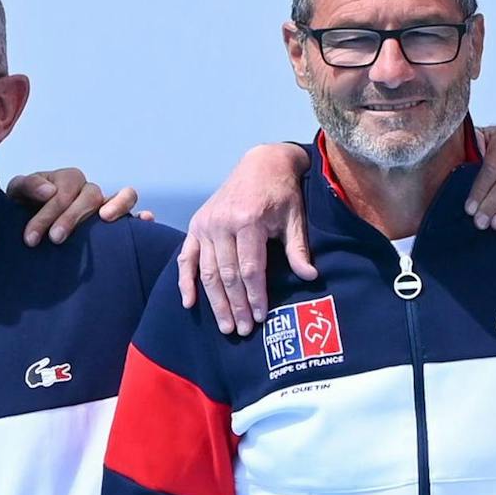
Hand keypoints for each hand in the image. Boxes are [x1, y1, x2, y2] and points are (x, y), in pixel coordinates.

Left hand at [3, 167, 142, 244]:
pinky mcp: (116, 223)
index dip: (46, 214)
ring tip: (105, 218)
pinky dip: (142, 216)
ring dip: (117, 204)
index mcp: (67, 180)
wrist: (29, 227)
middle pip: (89, 196)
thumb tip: (50, 191)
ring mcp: (106, 205)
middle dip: (71, 217)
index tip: (31, 238)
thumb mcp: (17, 194)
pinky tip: (145, 220)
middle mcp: (89, 190)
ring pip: (123, 196)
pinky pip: (134, 216)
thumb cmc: (24, 208)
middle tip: (55, 239)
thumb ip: (28, 186)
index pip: (62, 193)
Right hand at [175, 142, 313, 335]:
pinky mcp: (196, 225)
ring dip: (215, 302)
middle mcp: (221, 224)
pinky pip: (186, 258)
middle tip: (242, 330)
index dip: (254, 296)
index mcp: (247, 220)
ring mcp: (205, 225)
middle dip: (235, 305)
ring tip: (225, 326)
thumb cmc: (281, 192)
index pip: (249, 269)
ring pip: (207, 272)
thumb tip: (310, 277)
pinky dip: (185, 281)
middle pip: (226, 275)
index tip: (260, 317)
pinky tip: (189, 303)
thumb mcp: (295, 217)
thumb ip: (298, 249)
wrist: (261, 163)